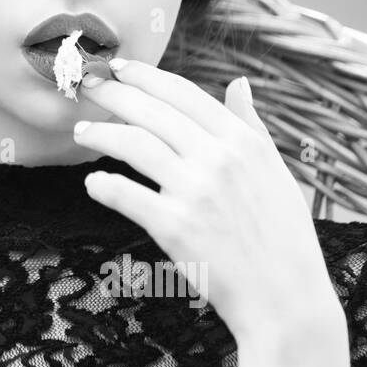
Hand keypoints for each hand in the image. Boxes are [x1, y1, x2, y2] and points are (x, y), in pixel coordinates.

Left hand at [73, 59, 338, 344]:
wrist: (285, 299)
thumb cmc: (283, 236)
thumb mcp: (276, 171)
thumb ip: (251, 125)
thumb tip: (238, 84)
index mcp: (243, 141)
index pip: (183, 93)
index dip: (145, 76)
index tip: (119, 68)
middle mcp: (218, 158)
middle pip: (151, 111)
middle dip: (113, 94)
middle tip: (87, 87)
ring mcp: (195, 191)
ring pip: (133, 144)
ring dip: (100, 134)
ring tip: (81, 132)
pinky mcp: (174, 226)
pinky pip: (126, 194)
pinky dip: (104, 185)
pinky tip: (93, 182)